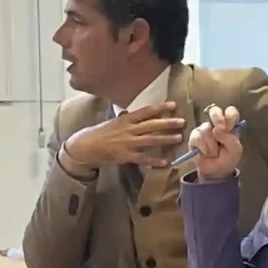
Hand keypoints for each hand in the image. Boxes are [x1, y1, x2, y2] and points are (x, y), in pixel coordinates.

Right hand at [62, 103, 185, 174]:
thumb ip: (128, 118)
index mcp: (126, 119)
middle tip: (182, 121)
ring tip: (179, 138)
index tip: (173, 104)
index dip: (160, 107)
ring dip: (165, 139)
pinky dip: (154, 161)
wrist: (86, 146)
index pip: (145, 111)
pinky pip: (142, 158)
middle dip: (167, 123)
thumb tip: (139, 112)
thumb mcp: (115, 121)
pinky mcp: (125, 156)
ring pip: (150, 140)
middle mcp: (128, 129)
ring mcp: (127, 143)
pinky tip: (165, 162)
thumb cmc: (101, 132)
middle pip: (151, 125)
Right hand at [184, 105, 242, 183]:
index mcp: (229, 125)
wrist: (216, 171)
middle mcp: (216, 124)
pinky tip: (206, 154)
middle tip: (220, 131)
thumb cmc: (227, 158)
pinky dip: (204, 148)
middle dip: (218, 120)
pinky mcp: (194, 136)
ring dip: (212, 144)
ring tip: (214, 153)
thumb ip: (231, 140)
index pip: (230, 112)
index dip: (230, 116)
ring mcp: (205, 129)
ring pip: (206, 128)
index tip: (230, 127)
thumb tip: (217, 130)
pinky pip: (198, 137)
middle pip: (215, 110)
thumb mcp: (235, 151)